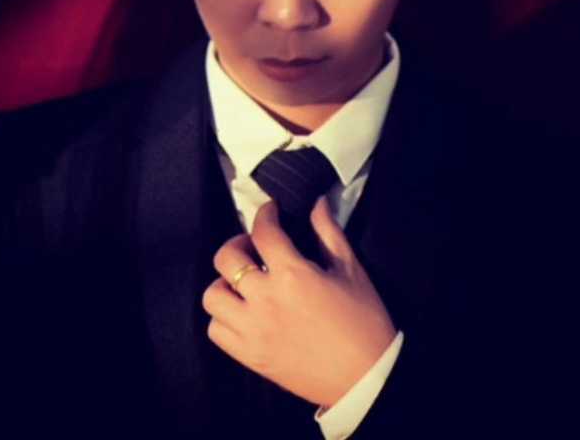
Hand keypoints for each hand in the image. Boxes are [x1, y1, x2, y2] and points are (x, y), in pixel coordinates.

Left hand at [202, 197, 396, 407]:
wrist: (366, 376)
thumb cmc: (363, 320)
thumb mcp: (351, 270)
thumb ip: (329, 232)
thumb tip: (316, 203)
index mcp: (293, 274)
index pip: (264, 231)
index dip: (265, 214)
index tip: (271, 211)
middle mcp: (265, 299)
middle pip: (227, 258)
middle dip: (237, 243)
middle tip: (253, 246)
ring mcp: (253, 330)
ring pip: (213, 295)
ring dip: (225, 282)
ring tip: (244, 282)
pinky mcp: (250, 355)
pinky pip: (216, 330)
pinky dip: (223, 317)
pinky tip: (243, 311)